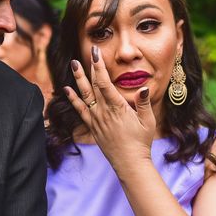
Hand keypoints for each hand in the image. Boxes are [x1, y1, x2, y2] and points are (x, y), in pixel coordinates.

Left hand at [65, 46, 155, 163]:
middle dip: (89, 68)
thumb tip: (143, 87)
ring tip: (74, 65)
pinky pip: (80, 110)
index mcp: (118, 107)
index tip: (97, 53)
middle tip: (86, 53)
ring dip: (78, 79)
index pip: (105, 83)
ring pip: (84, 95)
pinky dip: (73, 100)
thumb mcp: (148, 121)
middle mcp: (104, 111)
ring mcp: (96, 119)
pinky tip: (66, 90)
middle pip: (93, 85)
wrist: (129, 162)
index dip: (99, 67)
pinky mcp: (92, 126)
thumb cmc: (141, 141)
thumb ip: (144, 103)